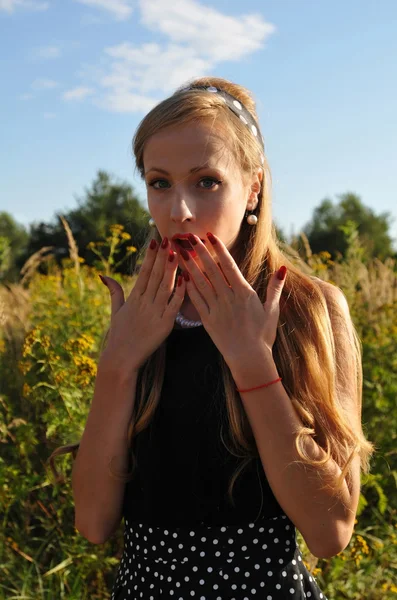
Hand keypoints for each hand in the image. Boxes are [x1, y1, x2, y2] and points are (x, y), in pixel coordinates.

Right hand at [98, 239, 185, 374]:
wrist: (121, 359)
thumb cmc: (119, 335)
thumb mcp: (115, 311)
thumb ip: (114, 292)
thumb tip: (104, 275)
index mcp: (133, 298)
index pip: (143, 272)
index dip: (150, 257)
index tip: (155, 241)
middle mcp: (144, 303)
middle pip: (154, 276)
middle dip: (162, 257)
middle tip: (169, 239)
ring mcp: (154, 313)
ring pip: (165, 287)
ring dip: (171, 269)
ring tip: (177, 253)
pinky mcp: (164, 325)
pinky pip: (174, 306)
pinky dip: (180, 292)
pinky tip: (186, 279)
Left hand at [176, 233, 286, 367]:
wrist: (250, 359)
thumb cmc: (263, 335)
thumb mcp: (272, 310)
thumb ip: (275, 288)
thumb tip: (281, 269)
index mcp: (244, 293)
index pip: (229, 265)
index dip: (218, 249)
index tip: (209, 236)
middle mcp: (228, 298)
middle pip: (211, 270)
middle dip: (199, 252)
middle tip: (188, 237)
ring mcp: (216, 309)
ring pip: (200, 283)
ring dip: (190, 266)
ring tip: (180, 252)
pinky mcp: (208, 320)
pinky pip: (196, 301)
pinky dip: (188, 288)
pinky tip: (181, 277)